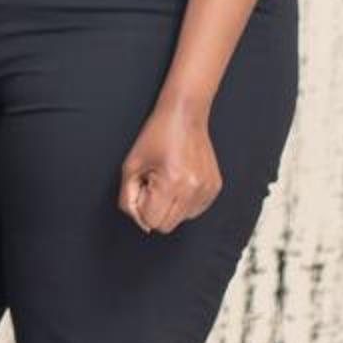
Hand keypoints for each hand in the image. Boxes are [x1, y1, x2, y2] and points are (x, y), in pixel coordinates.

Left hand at [119, 104, 221, 234]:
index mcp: (172, 182)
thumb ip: (128, 198)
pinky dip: (183, 202)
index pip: (151, 221)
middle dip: (154, 209)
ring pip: (181, 220)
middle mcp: (193, 189)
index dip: (141, 207)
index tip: (142, 187)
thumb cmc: (156, 136)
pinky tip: (179, 181)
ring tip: (166, 180)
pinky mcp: (214, 188)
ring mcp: (207, 190)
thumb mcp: (130, 166)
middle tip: (152, 184)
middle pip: (166, 226)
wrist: (185, 116)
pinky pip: (194, 211)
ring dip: (169, 206)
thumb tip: (140, 222)